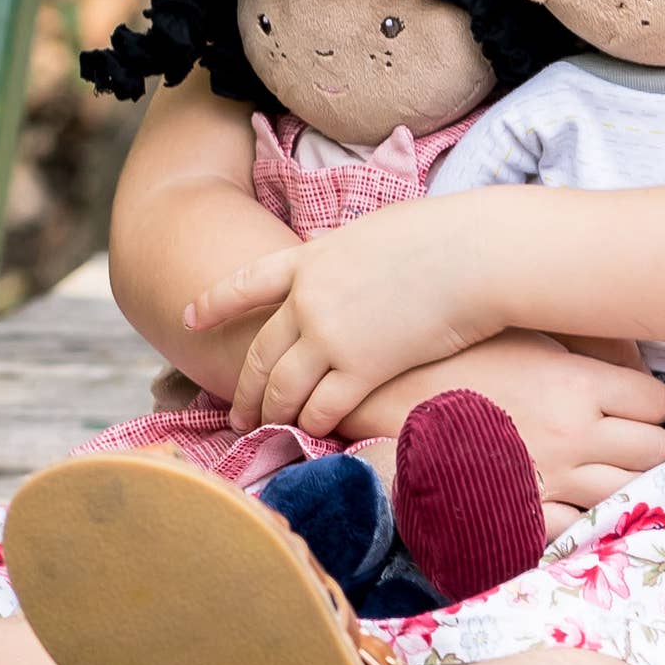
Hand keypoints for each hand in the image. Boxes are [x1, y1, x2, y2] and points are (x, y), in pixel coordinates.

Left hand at [188, 202, 496, 434]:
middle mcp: (309, 299)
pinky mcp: (363, 367)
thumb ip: (350, 258)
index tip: (189, 316)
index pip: (247, 282)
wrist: (475, 254)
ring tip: (266, 431)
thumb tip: (350, 273)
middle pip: (260, 353)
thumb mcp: (379, 232)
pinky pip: (322, 407)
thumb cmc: (446, 234)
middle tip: (235, 414)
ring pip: (283, 387)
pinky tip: (313, 433)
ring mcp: (332, 335)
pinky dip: (312, 424)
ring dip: (271, 413)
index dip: (214, 301)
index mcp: (311, 259)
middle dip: (244, 388)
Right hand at [340, 334, 664, 513]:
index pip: (656, 402)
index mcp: (578, 384)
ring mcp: (551, 478)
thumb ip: (581, 349)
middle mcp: (575, 433)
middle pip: (653, 450)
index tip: (627, 404)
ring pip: (625, 492)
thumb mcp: (523, 337)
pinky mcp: (522, 513)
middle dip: (640, 444)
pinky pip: (577, 527)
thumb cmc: (455, 362)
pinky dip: (578, 517)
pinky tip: (562, 500)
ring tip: (592, 471)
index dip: (646, 404)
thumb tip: (632, 357)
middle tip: (614, 439)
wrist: (389, 405)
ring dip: (617, 482)